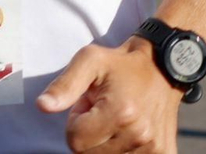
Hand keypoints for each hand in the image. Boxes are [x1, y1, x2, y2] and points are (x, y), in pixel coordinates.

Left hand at [38, 38, 182, 152]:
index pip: (75, 140)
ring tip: (114, 119)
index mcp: (119, 113)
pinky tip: (128, 132)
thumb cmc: (120, 64)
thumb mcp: (89, 61)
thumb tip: (43, 106)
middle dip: (89, 134)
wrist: (162, 68)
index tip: (88, 104)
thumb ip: (64, 85)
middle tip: (102, 111)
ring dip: (104, 143)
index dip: (76, 121)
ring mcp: (154, 149)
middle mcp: (139, 135)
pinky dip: (121, 150)